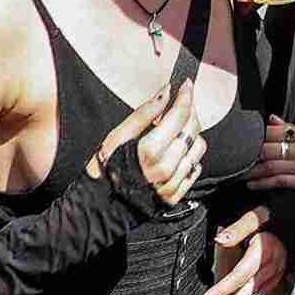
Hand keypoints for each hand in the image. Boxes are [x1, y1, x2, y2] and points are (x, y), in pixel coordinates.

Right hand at [87, 79, 205, 206]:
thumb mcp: (116, 137)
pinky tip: (175, 152)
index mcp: (149, 151)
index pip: (179, 116)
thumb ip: (143, 114)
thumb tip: (165, 92)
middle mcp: (164, 169)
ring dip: (191, 134)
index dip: (185, 96)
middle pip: (191, 130)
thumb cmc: (103, 171)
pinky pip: (194, 169)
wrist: (96, 209)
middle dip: (189, 112)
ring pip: (197, 149)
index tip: (186, 85)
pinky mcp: (174, 196)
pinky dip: (189, 156)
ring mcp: (171, 184)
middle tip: (180, 105)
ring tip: (175, 131)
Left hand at [191, 209, 286, 294]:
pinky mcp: (271, 289)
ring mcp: (272, 283)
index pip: (240, 277)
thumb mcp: (257, 216)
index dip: (220, 291)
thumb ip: (238, 227)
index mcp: (265, 253)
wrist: (294, 222)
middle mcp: (271, 271)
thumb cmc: (273, 218)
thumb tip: (220, 238)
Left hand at [246, 115, 294, 196]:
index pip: (276, 132)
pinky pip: (279, 182)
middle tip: (239, 159)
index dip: (259, 136)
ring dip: (254, 171)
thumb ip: (288, 128)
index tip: (246, 140)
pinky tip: (253, 184)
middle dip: (252, 155)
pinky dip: (264, 183)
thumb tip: (271, 119)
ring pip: (272, 167)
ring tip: (242, 173)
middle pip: (271, 150)